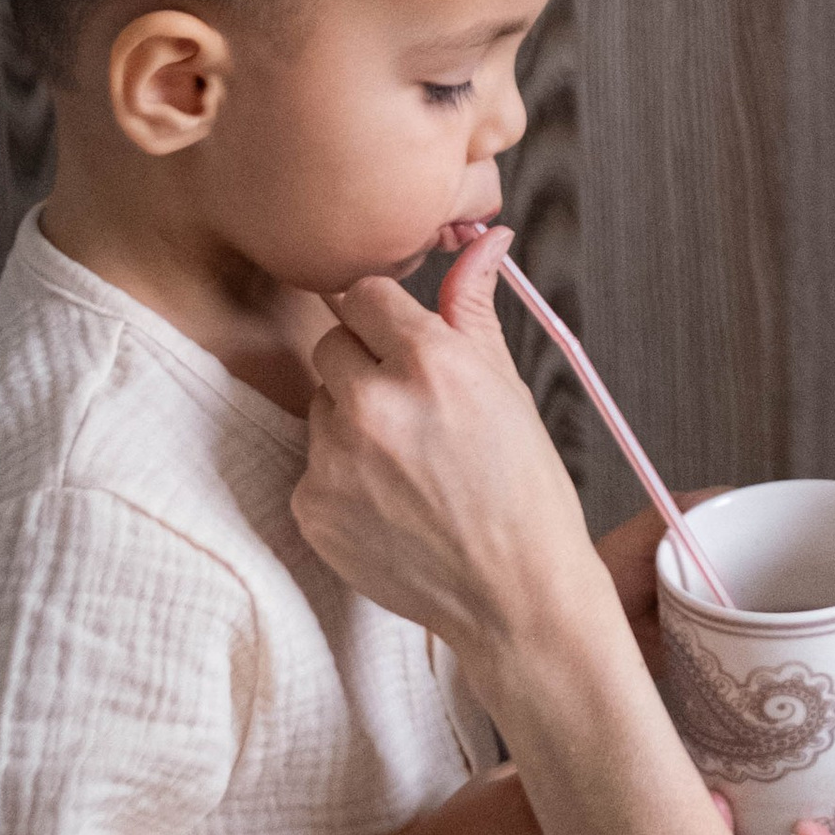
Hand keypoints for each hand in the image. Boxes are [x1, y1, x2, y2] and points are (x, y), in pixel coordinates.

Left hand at [298, 232, 603, 664]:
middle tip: (412, 407)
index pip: (363, 293)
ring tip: (406, 461)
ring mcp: (336, 458)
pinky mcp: (311, 505)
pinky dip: (341, 477)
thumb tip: (481, 240)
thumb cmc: (523, 491)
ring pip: (320, 404)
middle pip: (332, 343)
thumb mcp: (508, 386)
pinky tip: (388, 501)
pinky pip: (312, 463)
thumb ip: (472, 307)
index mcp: (431, 361)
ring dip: (351, 420)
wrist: (516, 594)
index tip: (400, 338)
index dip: (385, 316)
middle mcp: (375, 403)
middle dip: (365, 365)